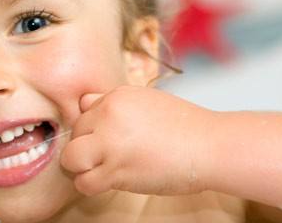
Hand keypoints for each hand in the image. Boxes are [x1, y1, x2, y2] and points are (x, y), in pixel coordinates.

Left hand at [61, 86, 214, 195]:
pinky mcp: (116, 170)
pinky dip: (90, 185)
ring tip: (99, 170)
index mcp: (117, 96)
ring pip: (70, 158)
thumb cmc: (185, 127)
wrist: (210, 147)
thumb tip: (84, 104)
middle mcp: (109, 116)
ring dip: (81, 167)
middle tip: (106, 156)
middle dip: (86, 145)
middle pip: (75, 133)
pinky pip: (83, 182)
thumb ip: (114, 103)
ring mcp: (110, 143)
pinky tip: (107, 181)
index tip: (108, 139)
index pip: (84, 111)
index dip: (93, 128)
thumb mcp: (147, 101)